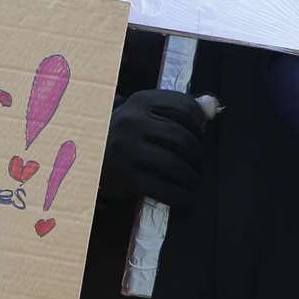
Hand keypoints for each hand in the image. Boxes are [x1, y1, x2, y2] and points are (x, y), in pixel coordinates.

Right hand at [99, 89, 209, 208]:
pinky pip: (166, 189)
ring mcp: (128, 150)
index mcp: (140, 101)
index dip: (199, 123)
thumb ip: (177, 110)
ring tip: (192, 180)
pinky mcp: (127, 177)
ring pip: (177, 166)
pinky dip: (182, 196)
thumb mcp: (144, 114)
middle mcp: (132, 122)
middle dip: (197, 155)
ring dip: (192, 178)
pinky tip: (185, 197)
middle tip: (196, 163)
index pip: (184, 107)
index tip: (198, 134)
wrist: (87, 157)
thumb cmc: (122, 135)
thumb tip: (212, 106)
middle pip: (183, 139)